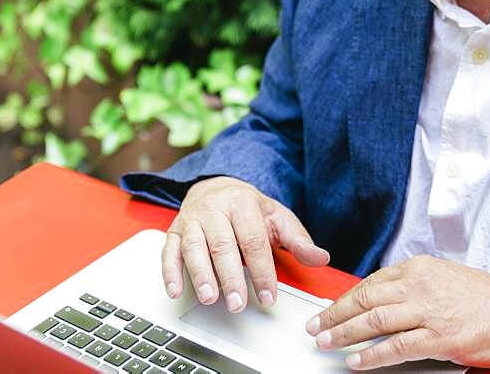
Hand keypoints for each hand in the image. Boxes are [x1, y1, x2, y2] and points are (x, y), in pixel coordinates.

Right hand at [163, 176, 329, 312]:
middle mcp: (214, 209)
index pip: (253, 241)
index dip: (262, 271)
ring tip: (210, 297)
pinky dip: (170, 271)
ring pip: (194, 247)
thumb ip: (298, 240)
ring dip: (200, 275)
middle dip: (230, 277)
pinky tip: (176, 290)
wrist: (216, 187)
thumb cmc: (247, 208)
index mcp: (242, 203)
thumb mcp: (277, 217)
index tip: (268, 296)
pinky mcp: (175, 231)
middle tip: (238, 303)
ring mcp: (192, 219)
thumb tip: (320, 257)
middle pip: (222, 245)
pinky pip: (168, 250)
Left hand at [305, 255, 489, 369]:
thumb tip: (382, 300)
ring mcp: (430, 310)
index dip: (345, 299)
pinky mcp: (441, 337)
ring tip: (327, 343)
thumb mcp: (445, 279)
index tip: (328, 310)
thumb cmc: (489, 299)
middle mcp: (421, 284)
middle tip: (315, 327)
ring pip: (374, 321)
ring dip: (344, 334)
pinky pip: (396, 348)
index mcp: (419, 268)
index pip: (370, 283)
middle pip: (365, 299)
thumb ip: (414, 286)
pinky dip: (372, 356)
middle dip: (335, 315)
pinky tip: (357, 362)